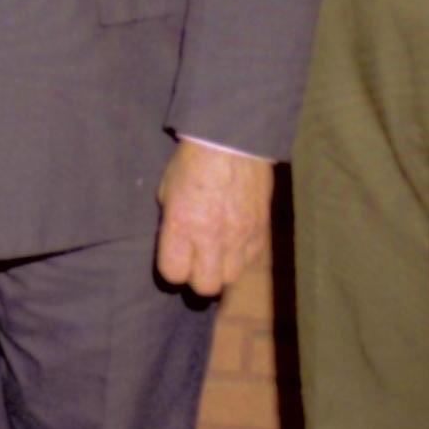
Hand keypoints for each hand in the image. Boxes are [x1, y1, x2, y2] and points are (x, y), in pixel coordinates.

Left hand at [154, 137, 272, 298]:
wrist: (233, 141)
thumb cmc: (194, 161)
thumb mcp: (168, 190)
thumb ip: (171, 222)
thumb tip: (175, 243)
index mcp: (182, 224)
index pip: (173, 273)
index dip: (172, 269)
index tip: (174, 258)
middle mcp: (211, 237)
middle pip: (205, 287)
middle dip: (197, 278)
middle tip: (196, 261)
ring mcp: (239, 236)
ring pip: (230, 279)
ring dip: (221, 270)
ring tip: (217, 252)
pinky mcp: (260, 231)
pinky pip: (250, 261)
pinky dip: (241, 257)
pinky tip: (235, 241)